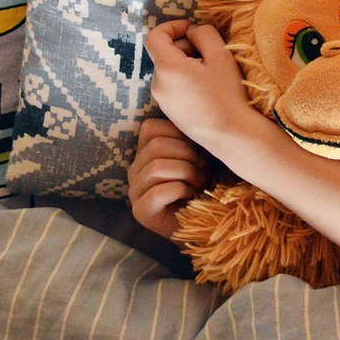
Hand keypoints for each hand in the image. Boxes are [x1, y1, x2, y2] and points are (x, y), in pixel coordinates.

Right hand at [127, 117, 210, 239]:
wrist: (205, 224)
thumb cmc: (203, 185)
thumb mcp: (199, 155)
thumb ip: (191, 136)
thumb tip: (199, 115)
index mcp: (144, 153)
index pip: (151, 128)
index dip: (179, 134)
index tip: (198, 150)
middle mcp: (134, 170)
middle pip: (155, 146)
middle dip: (187, 155)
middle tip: (203, 170)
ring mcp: (134, 192)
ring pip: (156, 167)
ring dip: (186, 173)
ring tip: (198, 183)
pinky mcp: (141, 212)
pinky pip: (158, 192)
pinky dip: (180, 190)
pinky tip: (190, 196)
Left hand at [143, 20, 260, 151]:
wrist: (230, 135)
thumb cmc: (227, 94)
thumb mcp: (220, 55)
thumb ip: (203, 34)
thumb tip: (191, 32)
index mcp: (167, 68)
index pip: (154, 36)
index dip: (172, 26)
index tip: (192, 29)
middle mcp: (158, 84)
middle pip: (163, 53)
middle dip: (184, 46)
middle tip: (209, 53)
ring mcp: (162, 101)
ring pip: (169, 70)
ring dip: (186, 63)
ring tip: (210, 73)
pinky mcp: (169, 112)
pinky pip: (172, 86)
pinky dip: (185, 79)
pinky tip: (206, 89)